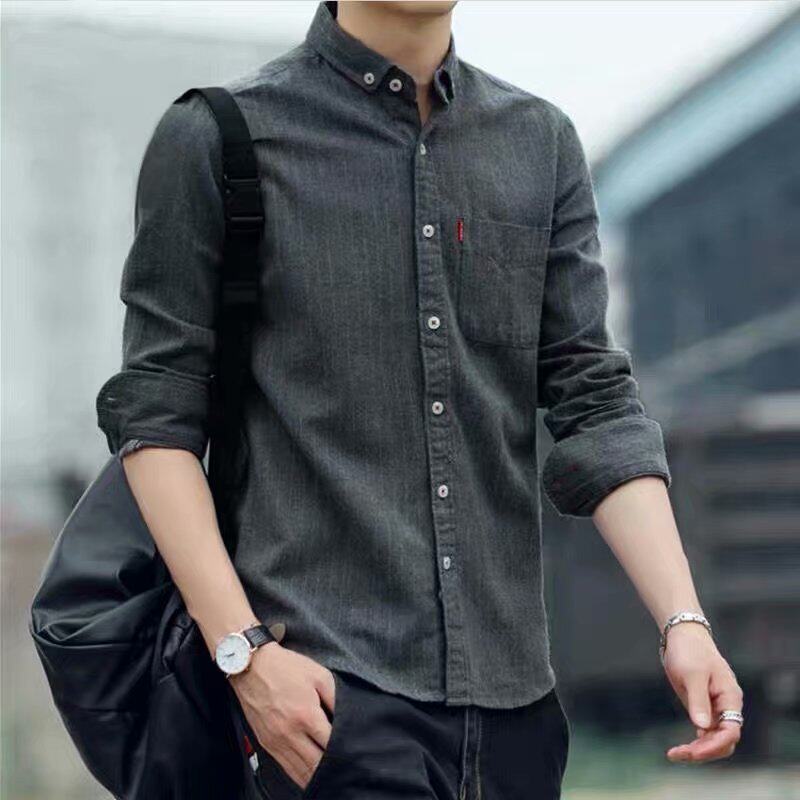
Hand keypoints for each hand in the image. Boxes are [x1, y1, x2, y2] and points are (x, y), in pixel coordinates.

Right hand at [230, 642, 335, 789]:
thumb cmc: (286, 668)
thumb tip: (347, 717)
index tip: (353, 749)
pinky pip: (286, 768)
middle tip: (345, 764)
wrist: (251, 667)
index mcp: (306, 715)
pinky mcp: (266, 744)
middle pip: (317, 764)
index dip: (345, 749)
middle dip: (333, 766)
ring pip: (301, 772)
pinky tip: (310, 776)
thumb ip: (335, 698)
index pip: (330, 744)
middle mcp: (290, 733)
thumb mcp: (319, 675)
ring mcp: (276, 741)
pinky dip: (300, 776)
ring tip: (331, 773)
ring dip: (317, 776)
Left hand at [661, 623, 742, 762]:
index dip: (714, 745)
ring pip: (713, 739)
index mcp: (730, 698)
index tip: (693, 751)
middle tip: (677, 754)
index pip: (730, 732)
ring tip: (674, 754)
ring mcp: (715, 708)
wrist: (683, 634)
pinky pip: (704, 732)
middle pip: (723, 741)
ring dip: (697, 750)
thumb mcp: (692, 673)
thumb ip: (698, 700)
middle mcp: (726, 707)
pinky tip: (681, 749)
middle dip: (704, 751)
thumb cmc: (690, 650)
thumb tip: (702, 727)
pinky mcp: (703, 707)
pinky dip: (694, 742)